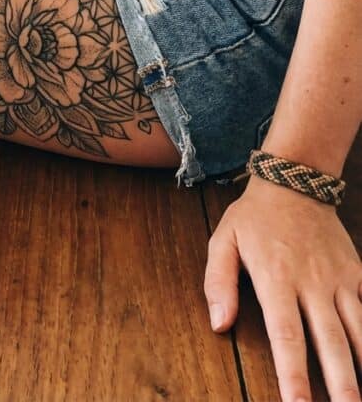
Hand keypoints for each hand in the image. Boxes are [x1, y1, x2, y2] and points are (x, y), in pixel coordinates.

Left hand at [205, 176, 361, 401]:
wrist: (295, 183)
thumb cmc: (254, 218)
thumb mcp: (223, 240)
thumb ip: (218, 282)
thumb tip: (219, 324)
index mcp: (276, 278)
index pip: (286, 335)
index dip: (293, 375)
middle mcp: (312, 283)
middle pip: (330, 342)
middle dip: (341, 384)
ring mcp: (339, 279)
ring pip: (358, 330)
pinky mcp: (357, 273)